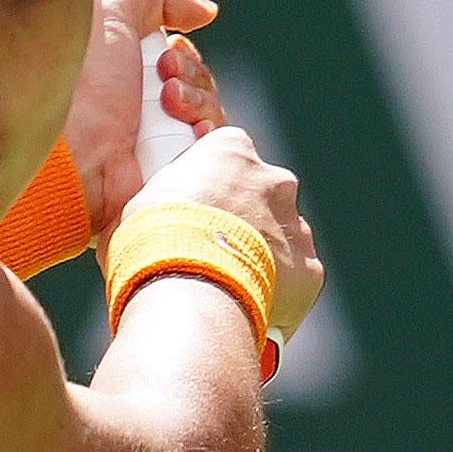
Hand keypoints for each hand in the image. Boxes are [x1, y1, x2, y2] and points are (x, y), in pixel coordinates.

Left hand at [70, 0, 224, 230]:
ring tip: (167, 108)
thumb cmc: (78, 88)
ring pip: (211, 114)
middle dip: (191, 74)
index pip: (181, 60)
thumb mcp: (108, 15)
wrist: (71, 155)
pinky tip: (187, 133)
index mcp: (124, 76)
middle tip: (163, 82)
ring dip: (198, 102)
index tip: (164, 53)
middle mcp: (139, 110)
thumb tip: (202, 10)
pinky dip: (205, 136)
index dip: (183, 53)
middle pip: (201, 84)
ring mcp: (155, 144)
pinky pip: (211, 150)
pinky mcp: (169, 173)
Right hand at [138, 126, 327, 340]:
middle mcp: (274, 179)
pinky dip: (276, 288)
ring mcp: (296, 224)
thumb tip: (158, 215)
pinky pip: (294, 276)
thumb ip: (167, 197)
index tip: (192, 203)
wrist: (189, 290)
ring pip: (280, 235)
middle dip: (241, 217)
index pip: (227, 152)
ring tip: (223, 282)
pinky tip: (246, 302)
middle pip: (261, 192)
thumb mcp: (143, 202)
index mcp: (231, 150)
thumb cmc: (153, 240)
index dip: (209, 179)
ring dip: (258, 253)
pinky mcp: (309, 268)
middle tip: (208, 247)